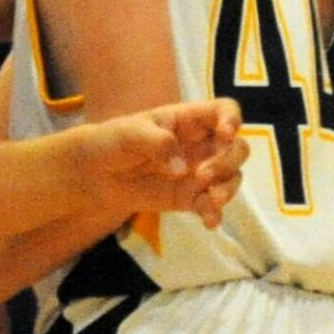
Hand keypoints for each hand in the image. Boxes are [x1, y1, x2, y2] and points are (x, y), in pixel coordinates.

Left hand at [77, 99, 247, 227]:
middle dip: (228, 161)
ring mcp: (200, 172)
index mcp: (189, 120)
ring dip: (228, 188)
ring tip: (212, 200)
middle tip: (203, 175)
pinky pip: (212, 205)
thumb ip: (156, 143)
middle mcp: (202, 144)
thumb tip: (180, 169)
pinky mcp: (192, 197)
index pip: (224, 111)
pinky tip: (209, 222)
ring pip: (232, 177)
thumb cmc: (114, 142)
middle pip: (236, 148)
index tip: (226, 133)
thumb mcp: (129, 134)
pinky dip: (215, 213)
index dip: (231, 119)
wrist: (97, 174)